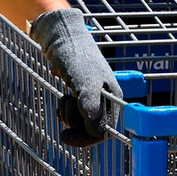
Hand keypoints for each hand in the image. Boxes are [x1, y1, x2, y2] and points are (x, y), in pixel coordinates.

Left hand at [29, 9, 122, 146]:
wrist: (63, 37)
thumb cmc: (76, 57)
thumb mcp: (84, 81)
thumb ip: (91, 105)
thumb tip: (96, 131)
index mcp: (114, 98)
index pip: (104, 132)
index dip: (84, 138)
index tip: (65, 134)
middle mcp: (107, 100)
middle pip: (92, 129)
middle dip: (74, 123)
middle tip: (65, 104)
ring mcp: (94, 97)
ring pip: (82, 122)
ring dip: (68, 115)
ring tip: (64, 97)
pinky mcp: (83, 94)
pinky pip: (76, 114)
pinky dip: (66, 111)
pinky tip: (63, 99)